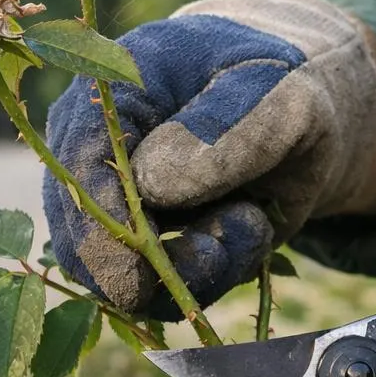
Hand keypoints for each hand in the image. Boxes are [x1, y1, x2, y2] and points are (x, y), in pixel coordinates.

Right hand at [44, 0, 375, 318]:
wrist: (298, 110)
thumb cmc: (284, 86)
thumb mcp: (278, 95)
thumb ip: (222, 131)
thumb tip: (151, 182)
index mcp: (113, 93)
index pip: (77, 165)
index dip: (99, 226)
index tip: (138, 271)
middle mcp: (96, 151)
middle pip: (83, 237)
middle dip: (160, 262)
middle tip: (243, 227)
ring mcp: (115, 202)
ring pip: (123, 277)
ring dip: (197, 270)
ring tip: (254, 220)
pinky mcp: (145, 242)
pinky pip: (161, 290)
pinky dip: (211, 277)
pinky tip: (250, 230)